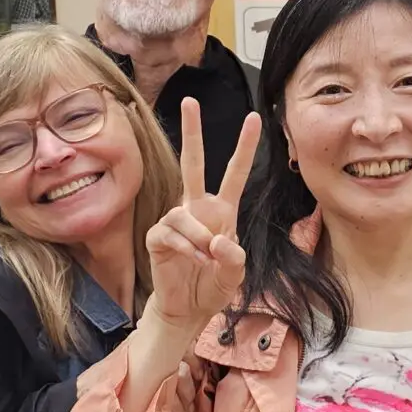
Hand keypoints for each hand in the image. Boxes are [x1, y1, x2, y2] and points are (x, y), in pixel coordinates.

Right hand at [143, 100, 260, 340]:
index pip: (234, 173)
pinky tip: (192, 262)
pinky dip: (185, 249)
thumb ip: (234, 257)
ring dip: (198, 238)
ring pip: (183, 212)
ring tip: (205, 261)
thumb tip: (216, 239)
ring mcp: (176, 221)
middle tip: (190, 101)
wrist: (188, 310)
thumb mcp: (235, 275)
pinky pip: (170, 232)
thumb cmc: (212, 287)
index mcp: (222, 212)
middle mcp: (197, 209)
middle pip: (193, 164)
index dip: (244, 147)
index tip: (254, 118)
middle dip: (193, 132)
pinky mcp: (158, 237)